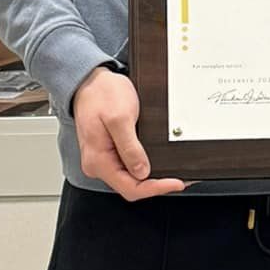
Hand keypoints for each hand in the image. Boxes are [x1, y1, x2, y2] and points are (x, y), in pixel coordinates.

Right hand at [72, 67, 187, 201]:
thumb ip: (130, 147)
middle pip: (131, 186)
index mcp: (98, 160)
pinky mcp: (109, 152)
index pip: (130, 187)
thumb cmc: (101, 94)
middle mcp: (97, 164)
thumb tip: (142, 171)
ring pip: (130, 179)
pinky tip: (156, 164)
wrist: (90, 81)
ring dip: (151, 178)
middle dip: (156, 186)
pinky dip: (144, 168)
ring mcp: (103, 159)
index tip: (176, 183)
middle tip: (180, 180)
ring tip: (172, 174)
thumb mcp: (120, 118)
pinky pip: (127, 167)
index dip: (155, 189)